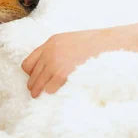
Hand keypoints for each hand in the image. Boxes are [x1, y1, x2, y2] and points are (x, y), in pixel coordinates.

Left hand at [21, 27, 135, 97]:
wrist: (108, 43)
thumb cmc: (94, 44)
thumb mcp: (71, 41)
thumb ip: (57, 50)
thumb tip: (49, 66)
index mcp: (51, 42)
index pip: (28, 62)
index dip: (31, 73)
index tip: (36, 77)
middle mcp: (50, 51)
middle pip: (31, 74)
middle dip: (34, 84)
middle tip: (36, 91)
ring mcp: (55, 62)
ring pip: (37, 83)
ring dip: (38, 91)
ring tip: (40, 96)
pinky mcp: (62, 73)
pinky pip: (49, 88)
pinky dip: (50, 92)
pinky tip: (54, 93)